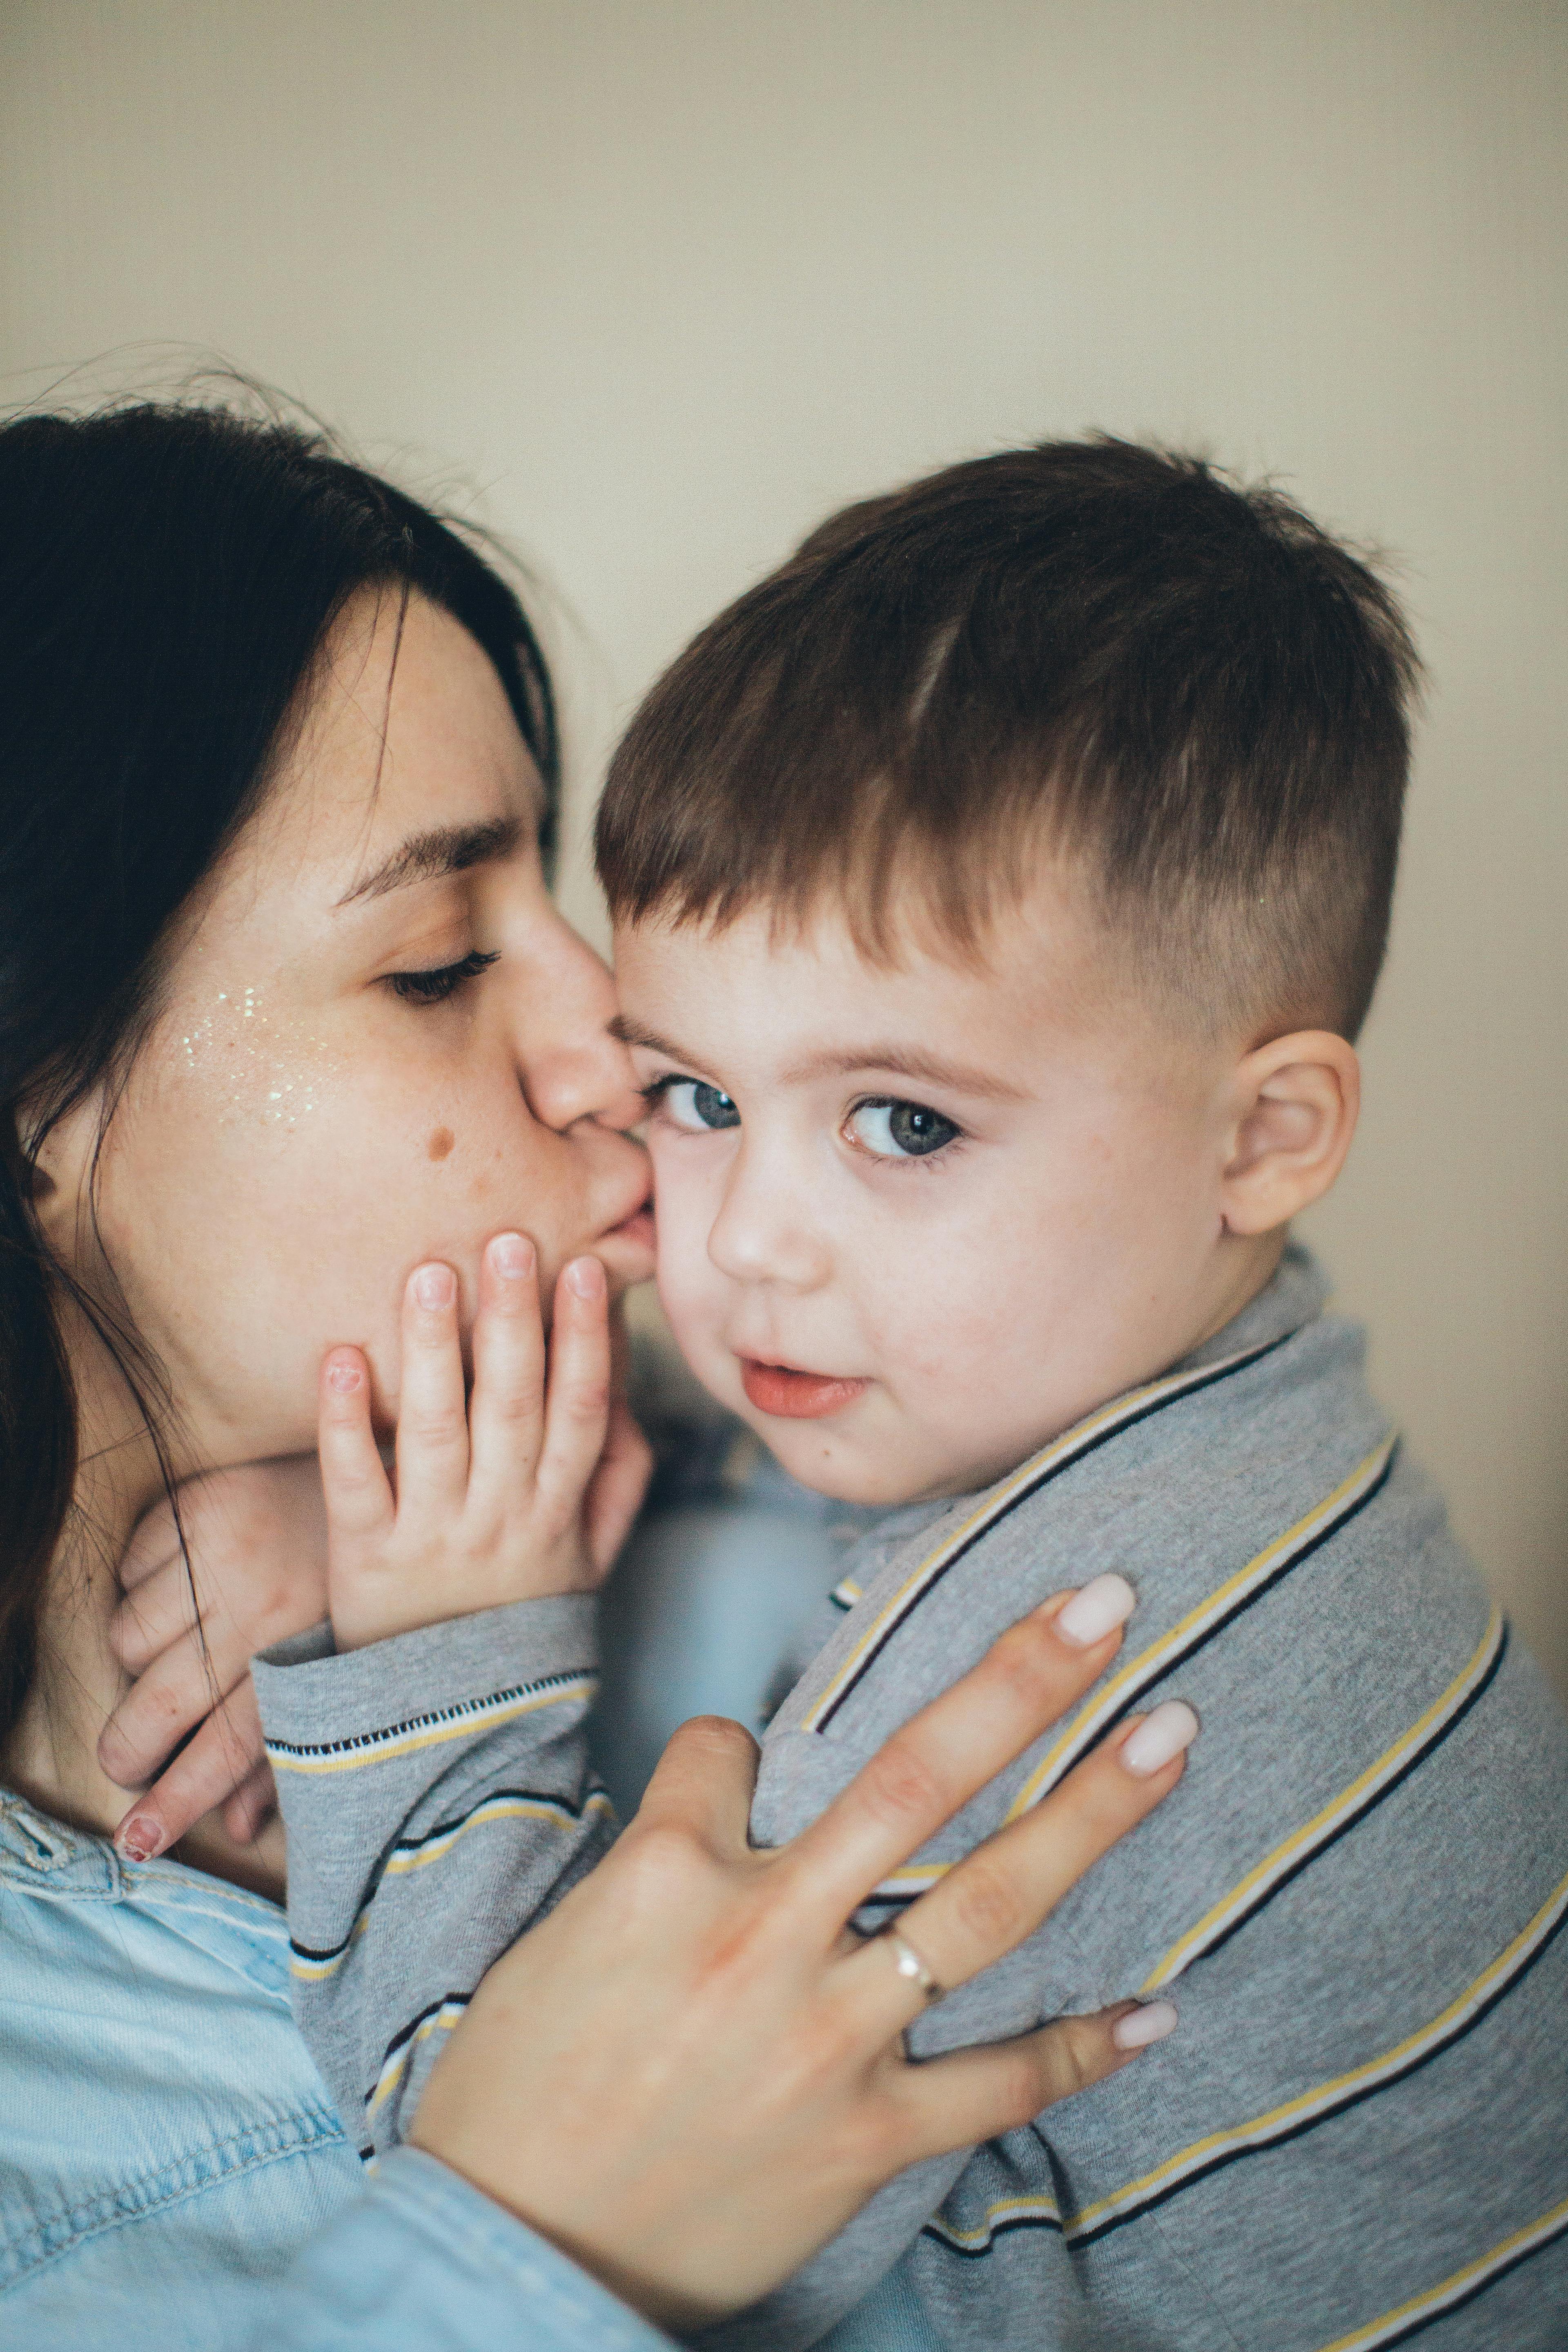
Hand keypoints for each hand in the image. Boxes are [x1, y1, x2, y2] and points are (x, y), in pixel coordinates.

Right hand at [101, 1454, 329, 1858]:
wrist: (382, 1469)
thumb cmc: (350, 1581)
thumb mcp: (341, 1664)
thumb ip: (291, 1745)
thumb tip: (235, 1825)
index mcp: (302, 1654)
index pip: (227, 1748)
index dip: (175, 1802)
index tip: (137, 1841)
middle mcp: (258, 1610)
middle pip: (160, 1707)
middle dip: (126, 1749)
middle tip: (127, 1758)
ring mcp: (222, 1556)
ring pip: (128, 1640)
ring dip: (138, 1657)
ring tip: (174, 1649)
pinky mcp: (197, 1504)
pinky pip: (128, 1571)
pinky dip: (138, 1587)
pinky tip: (178, 1585)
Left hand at [320, 1232, 651, 1650]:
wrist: (447, 1725)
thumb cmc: (516, 1620)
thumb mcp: (587, 1563)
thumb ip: (617, 1485)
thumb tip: (638, 1403)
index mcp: (555, 1511)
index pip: (581, 1412)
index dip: (587, 1341)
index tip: (587, 1270)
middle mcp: (500, 1518)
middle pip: (512, 1408)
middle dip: (513, 1321)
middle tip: (508, 1241)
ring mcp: (432, 1536)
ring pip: (437, 1432)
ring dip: (433, 1349)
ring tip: (427, 1273)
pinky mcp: (363, 1559)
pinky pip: (354, 1483)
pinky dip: (347, 1422)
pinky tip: (342, 1357)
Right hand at [411, 1585, 1194, 2330]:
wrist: (510, 2261)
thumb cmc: (516, 2095)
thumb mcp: (562, 1940)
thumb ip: (661, 1862)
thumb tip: (736, 1806)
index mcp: (663, 1874)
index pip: (728, 1749)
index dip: (728, 1756)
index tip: (725, 1779)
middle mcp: (761, 1937)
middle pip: (915, 1776)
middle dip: (1020, 1681)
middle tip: (1108, 1603)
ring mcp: (828, 2039)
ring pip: (988, 1903)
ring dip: (1091, 1812)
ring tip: (1172, 1735)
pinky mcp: (867, 2137)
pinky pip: (1002, 2084)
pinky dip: (1084, 2047)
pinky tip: (1157, 2010)